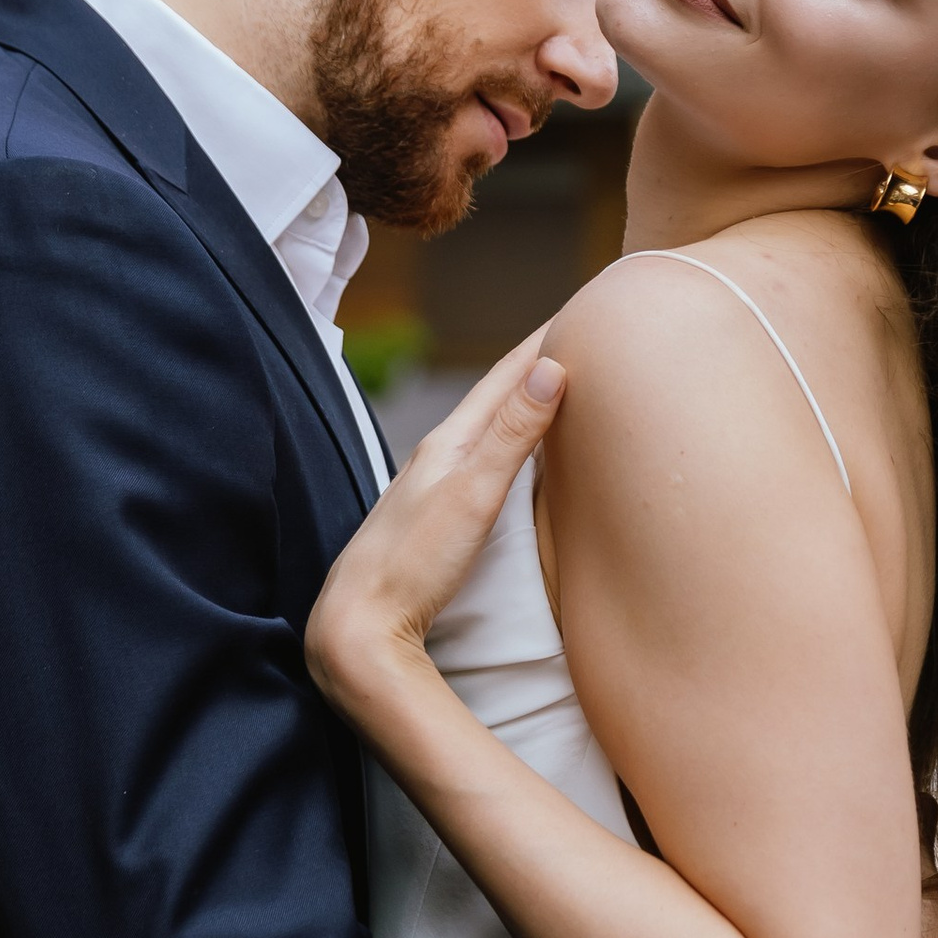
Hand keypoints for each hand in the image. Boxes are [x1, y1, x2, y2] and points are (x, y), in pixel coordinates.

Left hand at [306, 333, 566, 723]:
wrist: (358, 628)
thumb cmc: (411, 565)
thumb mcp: (471, 496)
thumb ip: (511, 436)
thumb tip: (550, 368)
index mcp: (447, 444)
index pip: (503, 378)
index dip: (542, 342)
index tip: (579, 309)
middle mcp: (436, 459)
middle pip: (495, 398)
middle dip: (536, 366)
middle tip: (577, 336)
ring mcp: (433, 490)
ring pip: (487, 432)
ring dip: (521, 406)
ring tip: (555, 387)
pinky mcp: (435, 522)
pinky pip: (482, 465)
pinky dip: (509, 448)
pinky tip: (514, 460)